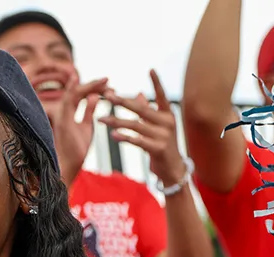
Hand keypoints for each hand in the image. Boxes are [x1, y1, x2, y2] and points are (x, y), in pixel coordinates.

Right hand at [48, 73, 107, 185]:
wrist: (68, 167)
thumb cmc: (74, 151)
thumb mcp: (86, 128)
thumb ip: (88, 112)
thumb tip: (94, 98)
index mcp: (70, 113)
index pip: (81, 95)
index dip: (94, 88)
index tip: (109, 86)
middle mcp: (64, 112)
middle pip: (78, 91)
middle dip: (94, 85)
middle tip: (108, 80)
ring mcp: (62, 115)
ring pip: (74, 93)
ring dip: (90, 85)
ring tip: (105, 80)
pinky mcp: (62, 121)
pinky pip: (67, 102)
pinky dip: (72, 89)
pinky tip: (77, 79)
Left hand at [100, 70, 186, 186]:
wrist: (173, 171)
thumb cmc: (162, 147)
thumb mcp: (157, 128)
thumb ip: (148, 111)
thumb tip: (140, 93)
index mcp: (168, 115)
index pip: (162, 96)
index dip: (157, 83)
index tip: (151, 69)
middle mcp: (167, 122)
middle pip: (142, 109)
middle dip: (123, 101)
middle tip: (108, 95)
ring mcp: (164, 136)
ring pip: (135, 125)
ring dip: (116, 121)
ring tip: (101, 119)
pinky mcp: (158, 148)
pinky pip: (137, 140)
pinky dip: (124, 137)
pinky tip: (112, 135)